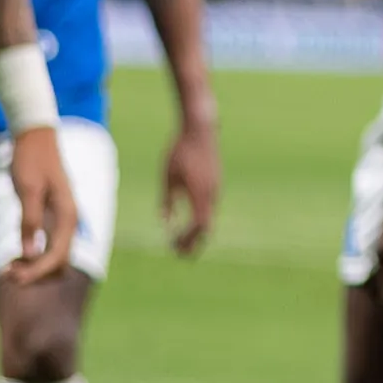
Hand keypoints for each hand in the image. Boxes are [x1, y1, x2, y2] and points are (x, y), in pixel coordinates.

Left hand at [3, 125, 77, 286]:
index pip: (57, 256)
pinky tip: (17, 254)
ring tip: (9, 266)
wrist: (35, 137)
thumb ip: (30, 222)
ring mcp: (62, 219)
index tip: (13, 277)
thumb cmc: (31, 160)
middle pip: (59, 260)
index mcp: (67, 215)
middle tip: (7, 272)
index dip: (36, 271)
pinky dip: (34, 255)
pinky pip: (49, 245)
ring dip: (34, 266)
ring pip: (54, 255)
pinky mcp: (53, 217)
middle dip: (35, 272)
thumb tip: (30, 255)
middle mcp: (69, 221)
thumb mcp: (27, 190)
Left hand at [159, 117, 221, 257]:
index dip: (187, 239)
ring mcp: (217, 188)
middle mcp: (212, 194)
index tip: (172, 246)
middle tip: (178, 253)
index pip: (197, 226)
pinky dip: (200, 219)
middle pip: (206, 227)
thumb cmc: (180, 151)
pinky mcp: (216, 183)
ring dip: (196, 232)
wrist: (200, 129)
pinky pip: (210, 208)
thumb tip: (165, 223)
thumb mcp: (168, 176)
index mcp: (200, 193)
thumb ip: (167, 201)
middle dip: (193, 242)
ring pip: (209, 218)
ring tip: (180, 240)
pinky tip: (188, 221)